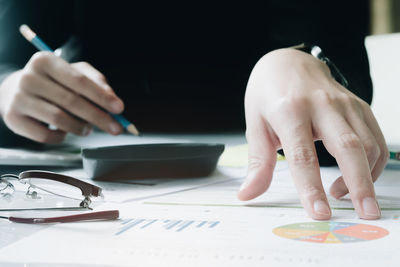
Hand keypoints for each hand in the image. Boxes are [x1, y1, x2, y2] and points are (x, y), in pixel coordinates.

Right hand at [0, 52, 123, 142]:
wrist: (15, 90)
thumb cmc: (54, 82)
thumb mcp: (75, 73)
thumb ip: (96, 82)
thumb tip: (112, 98)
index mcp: (45, 61)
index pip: (79, 81)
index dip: (102, 96)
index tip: (119, 109)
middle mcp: (29, 78)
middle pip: (71, 101)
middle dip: (98, 117)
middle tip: (116, 128)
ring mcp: (18, 99)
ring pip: (59, 120)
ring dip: (81, 128)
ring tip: (87, 128)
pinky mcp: (13, 119)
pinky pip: (45, 136)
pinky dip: (62, 137)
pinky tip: (65, 131)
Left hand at [238, 48, 387, 219]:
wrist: (287, 62)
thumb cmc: (268, 95)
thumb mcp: (255, 125)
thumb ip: (257, 163)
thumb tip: (247, 195)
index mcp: (289, 110)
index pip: (303, 155)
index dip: (312, 187)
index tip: (319, 213)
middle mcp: (321, 104)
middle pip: (348, 146)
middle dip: (359, 183)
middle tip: (365, 213)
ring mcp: (344, 103)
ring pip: (368, 143)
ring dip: (365, 176)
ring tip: (343, 195)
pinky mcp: (358, 105)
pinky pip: (375, 137)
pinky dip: (373, 162)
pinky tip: (357, 176)